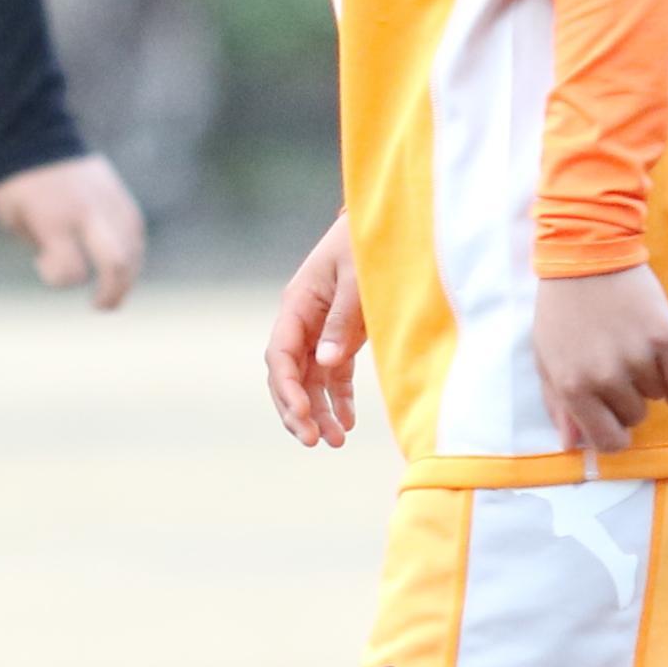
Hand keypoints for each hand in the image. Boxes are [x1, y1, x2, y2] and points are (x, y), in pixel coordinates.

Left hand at [0, 152, 144, 308]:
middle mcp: (87, 212)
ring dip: (127, 275)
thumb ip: (40, 245)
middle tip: (102, 306)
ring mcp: (107, 200)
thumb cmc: (16, 181)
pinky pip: (135, 228)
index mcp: (54, 219)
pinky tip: (123, 263)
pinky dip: (132, 250)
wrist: (36, 130)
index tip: (43, 266)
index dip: (57, 279)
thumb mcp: (11, 217)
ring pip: (133, 248)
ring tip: (112, 289)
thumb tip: (65, 267)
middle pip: (116, 264)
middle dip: (113, 292)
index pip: (70, 270)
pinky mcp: (118, 191)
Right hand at [264, 213, 367, 447]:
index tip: (304, 415)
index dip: (288, 388)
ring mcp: (320, 330)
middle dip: (297, 410)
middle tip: (314, 440)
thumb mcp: (357, 279)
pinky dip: (337, 399)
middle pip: (287, 374)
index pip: (280, 353)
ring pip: (308, 380)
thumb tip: (325, 364)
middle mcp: (302, 320)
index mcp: (297, 303)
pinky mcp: (340, 336)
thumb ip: (341, 320)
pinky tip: (348, 423)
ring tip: (334, 442)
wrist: (387, 223)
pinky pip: (332, 375)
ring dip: (318, 411)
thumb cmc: (369, 244)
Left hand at [531, 264, 667, 454]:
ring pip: (658, 397)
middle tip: (616, 370)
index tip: (616, 425)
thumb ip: (559, 404)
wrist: (585, 256)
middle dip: (627, 400)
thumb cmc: (561, 310)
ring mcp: (638, 357)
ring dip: (648, 382)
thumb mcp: (547, 358)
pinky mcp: (666, 337)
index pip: (607, 440)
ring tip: (631, 351)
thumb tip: (574, 445)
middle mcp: (606, 377)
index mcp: (572, 386)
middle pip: (635, 417)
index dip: (614, 437)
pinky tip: (666, 369)